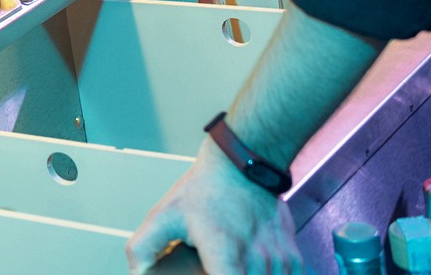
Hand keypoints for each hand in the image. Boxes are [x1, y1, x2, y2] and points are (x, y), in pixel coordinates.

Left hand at [126, 142, 302, 274]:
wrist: (242, 166)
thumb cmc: (202, 193)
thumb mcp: (164, 214)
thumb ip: (143, 246)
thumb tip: (136, 273)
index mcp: (224, 252)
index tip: (207, 274)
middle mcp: (257, 259)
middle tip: (213, 265)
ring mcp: (278, 259)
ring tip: (227, 266)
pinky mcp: (293, 258)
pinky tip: (249, 268)